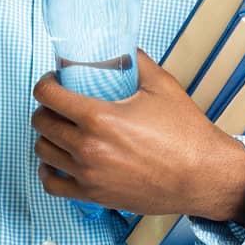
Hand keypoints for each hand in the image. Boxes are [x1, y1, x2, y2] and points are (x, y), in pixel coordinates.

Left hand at [30, 48, 244, 221]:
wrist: (203, 176)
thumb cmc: (186, 134)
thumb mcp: (161, 86)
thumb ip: (135, 61)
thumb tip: (119, 48)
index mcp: (99, 118)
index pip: (48, 95)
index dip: (46, 83)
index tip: (53, 81)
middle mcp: (88, 148)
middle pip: (41, 122)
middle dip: (45, 108)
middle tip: (58, 103)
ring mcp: (88, 175)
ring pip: (43, 151)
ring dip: (46, 136)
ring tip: (60, 129)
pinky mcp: (94, 196)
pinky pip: (52, 185)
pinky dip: (48, 171)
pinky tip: (57, 161)